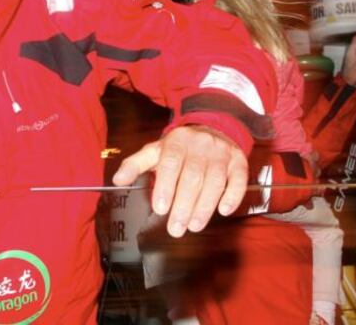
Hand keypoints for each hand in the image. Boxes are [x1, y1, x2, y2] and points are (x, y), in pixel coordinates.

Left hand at [112, 125, 247, 236]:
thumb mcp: (155, 151)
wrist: (212, 128)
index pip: (170, 164)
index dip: (165, 186)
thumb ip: (135, 165)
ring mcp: (221, 153)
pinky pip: (238, 179)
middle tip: (176, 228)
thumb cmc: (179, 147)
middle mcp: (200, 145)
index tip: (160, 208)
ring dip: (205, 206)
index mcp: (176, 141)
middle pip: (192, 176)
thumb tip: (117, 180)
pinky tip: (224, 211)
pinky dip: (233, 196)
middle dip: (183, 205)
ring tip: (194, 226)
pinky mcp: (238, 161)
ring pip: (215, 180)